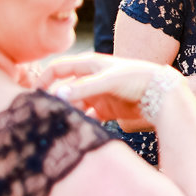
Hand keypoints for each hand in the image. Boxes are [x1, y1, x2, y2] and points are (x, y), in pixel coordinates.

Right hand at [35, 52, 184, 123]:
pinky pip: (88, 116)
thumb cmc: (137, 78)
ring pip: (75, 104)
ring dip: (68, 113)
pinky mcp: (107, 109)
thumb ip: (84, 88)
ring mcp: (98, 94)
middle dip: (55, 100)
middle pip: (65, 89)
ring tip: (60, 126)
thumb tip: (57, 95)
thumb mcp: (109, 81)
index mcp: (90, 64)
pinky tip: (77, 131)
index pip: (59, 68)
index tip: (33, 94)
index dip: (44, 79)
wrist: (162, 93)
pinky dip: (81, 122)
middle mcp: (92, 78)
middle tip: (44, 116)